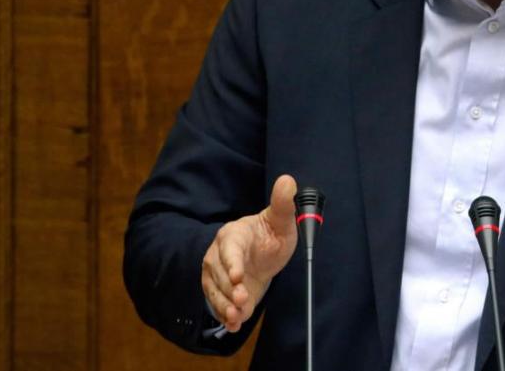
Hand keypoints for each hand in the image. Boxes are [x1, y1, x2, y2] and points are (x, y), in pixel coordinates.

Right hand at [201, 174, 297, 331]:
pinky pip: (217, 304)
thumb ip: (283, 204)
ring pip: (215, 291)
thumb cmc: (270, 235)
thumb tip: (289, 180)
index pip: (229, 249)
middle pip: (220, 274)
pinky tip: (233, 324)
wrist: (261, 254)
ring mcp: (216, 274)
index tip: (238, 277)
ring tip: (236, 317)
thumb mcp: (281, 220)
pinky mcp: (218, 291)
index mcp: (233, 235)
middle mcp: (219, 255)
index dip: (232, 263)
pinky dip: (224, 315)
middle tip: (242, 301)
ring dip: (224, 305)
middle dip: (229, 289)